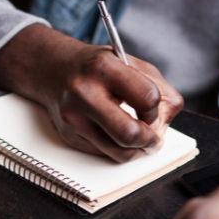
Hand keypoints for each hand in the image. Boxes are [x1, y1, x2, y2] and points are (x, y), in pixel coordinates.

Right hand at [0, 24, 183, 162]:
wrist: (55, 70)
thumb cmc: (100, 68)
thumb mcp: (133, 64)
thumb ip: (160, 91)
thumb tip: (162, 128)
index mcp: (104, 67)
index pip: (147, 98)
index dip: (156, 110)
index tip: (152, 111)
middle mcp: (84, 92)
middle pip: (129, 133)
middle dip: (149, 140)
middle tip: (153, 139)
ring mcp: (74, 117)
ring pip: (118, 152)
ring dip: (136, 150)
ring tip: (139, 139)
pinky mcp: (69, 135)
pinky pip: (104, 153)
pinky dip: (117, 148)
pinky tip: (115, 133)